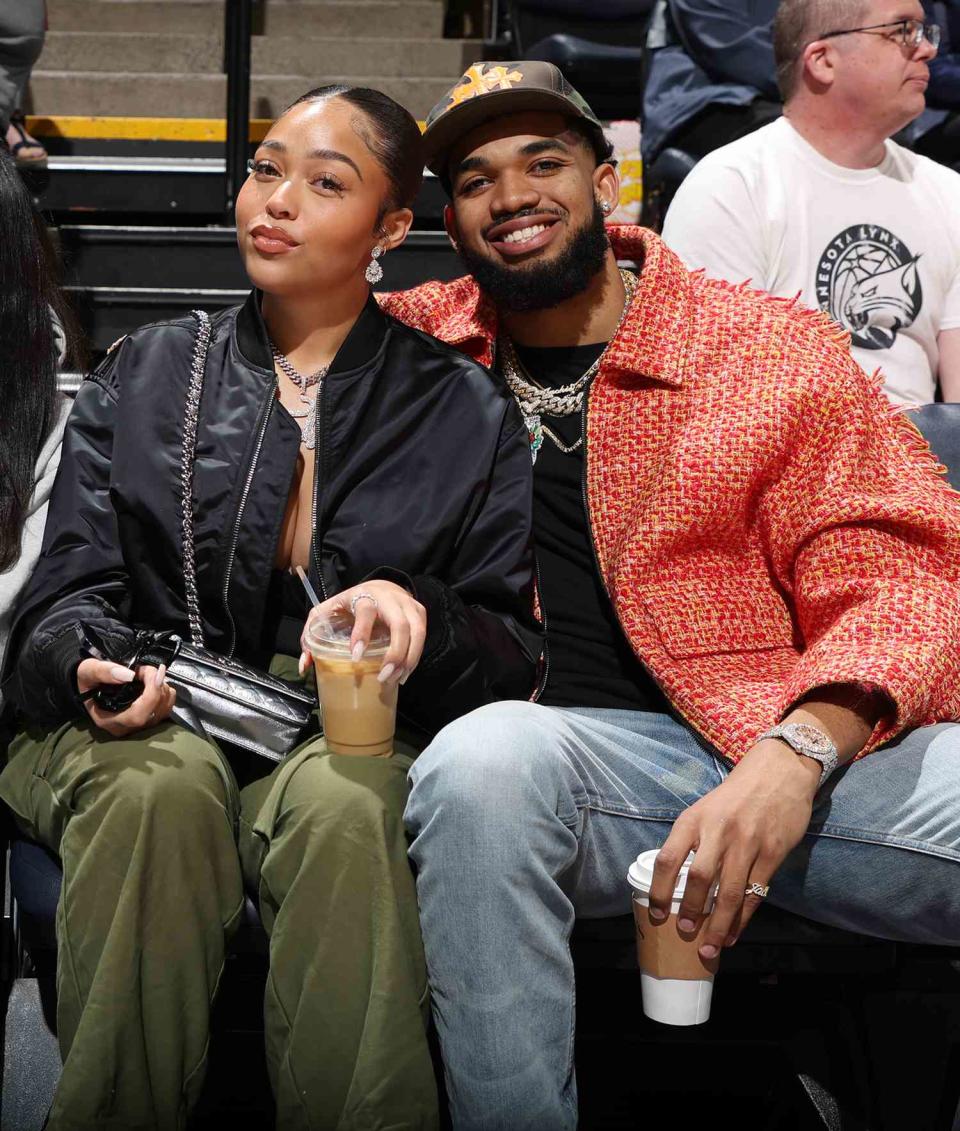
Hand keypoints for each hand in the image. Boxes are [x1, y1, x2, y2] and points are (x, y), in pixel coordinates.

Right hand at [77, 658, 176, 736]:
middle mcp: (125, 727)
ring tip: (147, 675)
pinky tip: (154, 683)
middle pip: (154, 712)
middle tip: (146, 669)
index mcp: (109, 720)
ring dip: (162, 688)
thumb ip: (105, 672)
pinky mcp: (148, 719)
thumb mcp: (88, 671)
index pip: (138, 716)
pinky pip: (166, 708)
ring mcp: (138, 725)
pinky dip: (165, 692)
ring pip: (163, 710)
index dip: (151, 694)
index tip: (153, 672)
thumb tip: (129, 675)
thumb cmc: (87, 681)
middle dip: (157, 686)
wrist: (88, 685)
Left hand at [299, 580, 425, 685]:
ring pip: (417, 631)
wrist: (380, 586)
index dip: (362, 633)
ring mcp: (408, 604)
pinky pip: (422, 636)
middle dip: (396, 653)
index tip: (356, 657)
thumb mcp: (327, 612)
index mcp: (364, 595)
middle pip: (400, 625)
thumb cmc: (350, 604)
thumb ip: (311, 635)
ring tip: (397, 679)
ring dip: (410, 658)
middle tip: (384, 677)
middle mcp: (389, 598)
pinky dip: (416, 655)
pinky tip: (405, 671)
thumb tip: (305, 665)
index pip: (366, 611)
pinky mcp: (419, 612)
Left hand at [648, 740, 819, 959]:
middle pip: (698, 879)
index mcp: (694, 820)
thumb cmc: (735, 795)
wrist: (779, 771)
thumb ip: (692, 842)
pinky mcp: (773, 853)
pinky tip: (735, 933)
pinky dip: (743, 918)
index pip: (667, 858)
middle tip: (685, 933)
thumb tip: (676, 884)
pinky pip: (755, 893)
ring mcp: (748, 842)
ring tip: (710, 947)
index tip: (656, 914)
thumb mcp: (704, 810)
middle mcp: (718, 831)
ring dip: (718, 925)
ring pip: (729, 893)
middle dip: (690, 912)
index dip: (658, 890)